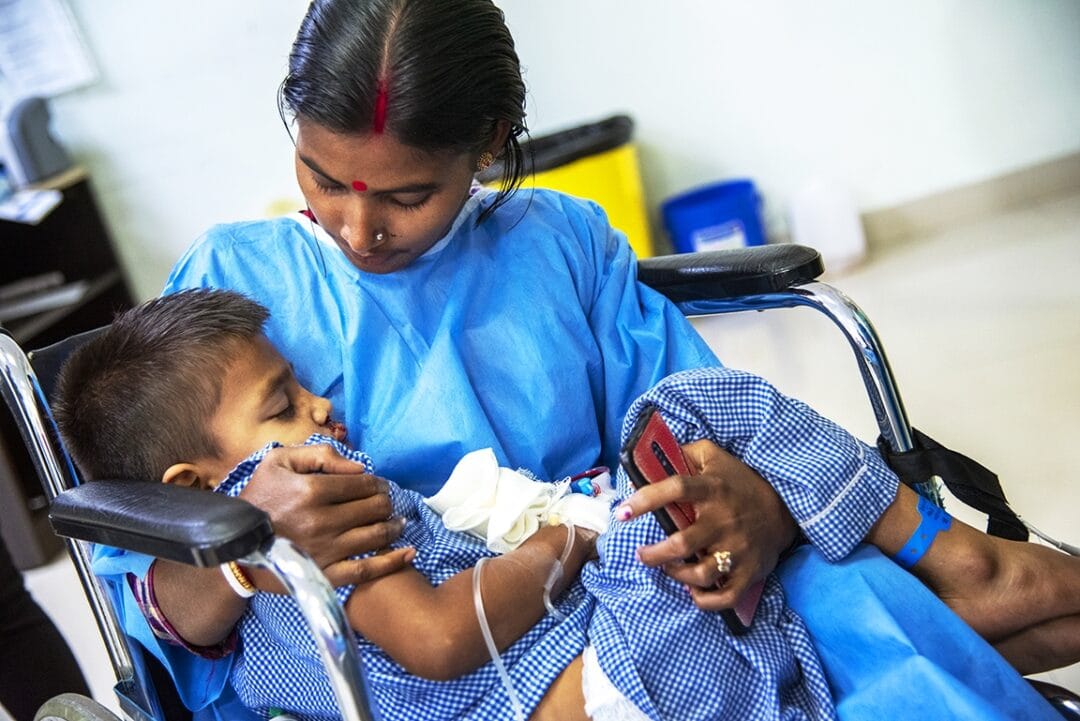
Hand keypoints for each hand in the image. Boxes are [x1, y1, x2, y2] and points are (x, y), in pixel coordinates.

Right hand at [239, 444, 412, 589]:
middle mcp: (322, 521)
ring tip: (398, 522)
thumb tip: (358, 466)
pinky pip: (367, 570)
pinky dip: (392, 561)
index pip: (362, 484)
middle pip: (373, 508)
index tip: (380, 486)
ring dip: (393, 526)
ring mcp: (326, 550)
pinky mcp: (326, 575)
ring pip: (375, 535)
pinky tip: (409, 553)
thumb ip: (319, 455)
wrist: (234, 546)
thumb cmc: (258, 499)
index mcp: (312, 491)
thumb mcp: (278, 462)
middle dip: (386, 502)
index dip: (377, 483)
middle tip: (387, 502)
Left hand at [616, 440, 797, 611]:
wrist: (785, 507)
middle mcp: (724, 520)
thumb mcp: (713, 457)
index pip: (676, 489)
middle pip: (682, 543)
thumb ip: (683, 453)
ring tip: (668, 568)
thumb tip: (648, 458)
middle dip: (653, 554)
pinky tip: (692, 590)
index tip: (622, 512)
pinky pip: (725, 597)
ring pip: (701, 573)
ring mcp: (738, 549)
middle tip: (642, 553)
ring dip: (676, 574)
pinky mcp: (749, 572)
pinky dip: (704, 600)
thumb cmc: (739, 482)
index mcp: (713, 489)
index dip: (646, 499)